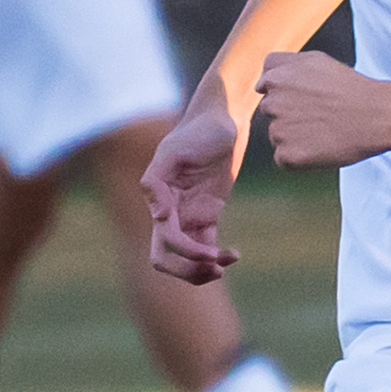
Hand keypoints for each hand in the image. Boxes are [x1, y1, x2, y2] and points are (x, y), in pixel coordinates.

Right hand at [143, 96, 248, 282]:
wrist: (222, 120)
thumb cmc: (197, 131)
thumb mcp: (174, 150)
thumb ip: (156, 179)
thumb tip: (157, 216)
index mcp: (159, 201)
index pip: (165, 240)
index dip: (185, 252)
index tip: (211, 252)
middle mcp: (169, 212)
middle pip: (166, 257)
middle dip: (187, 271)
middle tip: (215, 269)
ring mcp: (187, 214)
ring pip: (185, 257)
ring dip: (201, 269)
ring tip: (225, 263)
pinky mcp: (206, 214)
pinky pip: (205, 245)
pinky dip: (217, 257)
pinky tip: (234, 254)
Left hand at [258, 50, 390, 169]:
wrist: (376, 116)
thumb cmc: (349, 87)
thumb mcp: (316, 60)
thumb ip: (283, 64)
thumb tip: (261, 83)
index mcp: (275, 77)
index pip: (265, 85)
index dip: (288, 91)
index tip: (309, 96)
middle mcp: (271, 102)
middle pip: (271, 111)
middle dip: (289, 114)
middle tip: (321, 114)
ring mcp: (278, 130)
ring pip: (277, 136)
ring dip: (294, 136)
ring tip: (324, 130)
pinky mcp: (288, 155)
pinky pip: (283, 159)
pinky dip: (299, 157)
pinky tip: (320, 147)